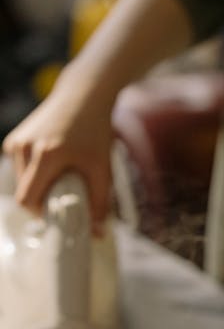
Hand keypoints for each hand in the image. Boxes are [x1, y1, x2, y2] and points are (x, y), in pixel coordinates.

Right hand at [2, 71, 113, 231]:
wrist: (83, 94)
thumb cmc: (95, 131)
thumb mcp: (102, 168)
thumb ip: (100, 202)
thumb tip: (97, 234)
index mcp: (46, 155)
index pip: (28, 200)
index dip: (42, 215)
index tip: (60, 216)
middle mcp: (25, 147)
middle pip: (24, 194)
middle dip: (43, 204)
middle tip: (66, 200)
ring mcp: (17, 142)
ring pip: (21, 182)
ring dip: (39, 189)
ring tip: (62, 180)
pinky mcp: (15, 139)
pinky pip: (21, 169)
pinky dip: (35, 176)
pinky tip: (53, 167)